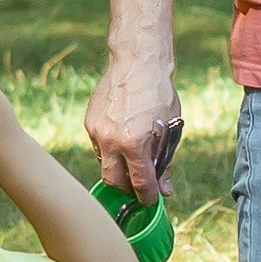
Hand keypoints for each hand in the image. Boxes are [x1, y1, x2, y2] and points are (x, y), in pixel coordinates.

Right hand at [85, 50, 182, 196]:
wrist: (137, 62)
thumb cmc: (159, 94)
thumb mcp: (171, 129)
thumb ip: (165, 162)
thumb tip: (164, 190)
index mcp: (135, 144)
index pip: (139, 183)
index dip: (147, 196)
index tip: (151, 199)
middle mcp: (112, 141)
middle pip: (114, 181)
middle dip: (127, 188)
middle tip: (139, 185)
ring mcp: (97, 131)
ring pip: (104, 164)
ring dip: (117, 168)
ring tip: (132, 159)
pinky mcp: (89, 122)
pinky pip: (98, 147)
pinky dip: (110, 150)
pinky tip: (122, 140)